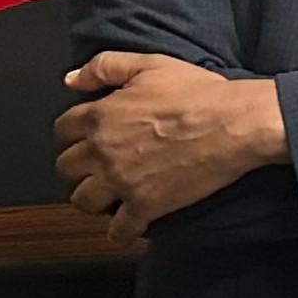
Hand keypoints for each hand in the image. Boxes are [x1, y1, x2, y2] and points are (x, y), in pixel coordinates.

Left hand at [53, 54, 288, 240]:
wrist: (234, 125)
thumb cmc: (199, 94)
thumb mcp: (150, 64)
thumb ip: (105, 67)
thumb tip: (73, 79)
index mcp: (100, 116)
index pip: (63, 130)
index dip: (72, 135)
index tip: (84, 139)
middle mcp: (102, 151)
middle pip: (66, 168)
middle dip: (77, 168)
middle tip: (94, 169)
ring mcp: (122, 181)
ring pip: (83, 200)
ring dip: (92, 200)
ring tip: (106, 198)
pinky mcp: (146, 205)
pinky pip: (120, 229)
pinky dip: (120, 232)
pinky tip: (126, 229)